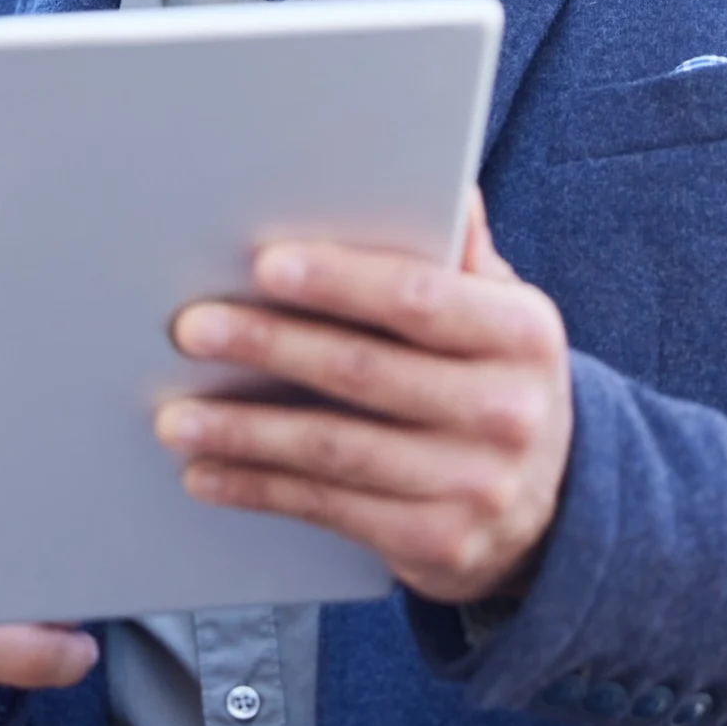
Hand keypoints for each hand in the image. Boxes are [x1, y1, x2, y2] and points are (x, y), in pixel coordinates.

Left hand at [154, 193, 571, 604]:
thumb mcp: (500, 316)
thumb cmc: (495, 384)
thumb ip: (458, 257)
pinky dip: (257, 488)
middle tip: (191, 329)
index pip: (417, 298)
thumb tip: (440, 184)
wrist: (553, 509)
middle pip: (363, 371)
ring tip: (173, 416)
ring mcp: (474, 483)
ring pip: (334, 448)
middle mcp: (505, 410)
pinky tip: (206, 473)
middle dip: (268, 345)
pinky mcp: (437, 541)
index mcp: (519, 334)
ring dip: (242, 431)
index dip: (338, 281)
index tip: (265, 265)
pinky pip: (328, 508)